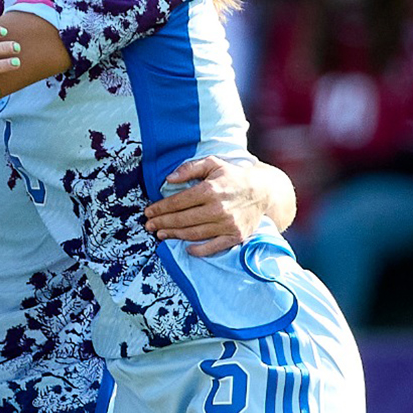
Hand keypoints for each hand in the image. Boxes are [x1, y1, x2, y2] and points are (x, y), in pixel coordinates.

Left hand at [143, 156, 267, 257]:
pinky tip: (186, 248)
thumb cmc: (233, 176)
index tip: (148, 212)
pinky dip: (198, 249)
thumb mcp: (212, 163)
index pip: (178, 202)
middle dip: (162, 223)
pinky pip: (214, 247)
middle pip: (183, 219)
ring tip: (161, 234)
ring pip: (194, 233)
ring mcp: (228, 224)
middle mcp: (218, 209)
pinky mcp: (236, 236)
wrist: (263, 191)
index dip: (160, 208)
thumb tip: (168, 179)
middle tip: (148, 225)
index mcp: (210, 190)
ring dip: (174, 235)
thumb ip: (189, 168)